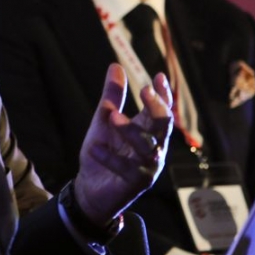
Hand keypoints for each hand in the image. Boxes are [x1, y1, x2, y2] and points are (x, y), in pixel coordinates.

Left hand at [74, 63, 173, 222]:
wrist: (89, 188)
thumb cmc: (102, 152)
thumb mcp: (104, 121)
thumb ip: (112, 97)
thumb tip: (116, 66)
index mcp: (149, 132)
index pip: (163, 111)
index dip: (163, 95)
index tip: (157, 77)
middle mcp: (154, 148)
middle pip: (164, 127)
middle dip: (158, 108)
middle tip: (144, 90)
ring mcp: (147, 167)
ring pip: (149, 147)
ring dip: (132, 131)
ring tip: (113, 117)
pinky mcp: (135, 184)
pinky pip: (127, 169)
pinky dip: (110, 157)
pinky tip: (94, 148)